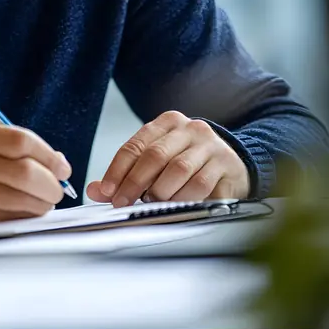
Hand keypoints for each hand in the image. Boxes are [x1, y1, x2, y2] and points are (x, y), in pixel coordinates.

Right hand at [0, 121, 71, 227]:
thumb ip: (25, 150)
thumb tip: (60, 165)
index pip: (22, 140)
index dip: (50, 157)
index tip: (63, 169)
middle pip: (26, 173)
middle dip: (50, 186)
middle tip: (56, 191)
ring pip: (22, 200)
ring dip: (41, 205)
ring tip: (42, 203)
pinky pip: (11, 220)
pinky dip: (26, 219)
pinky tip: (24, 214)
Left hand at [86, 111, 249, 206]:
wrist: (232, 163)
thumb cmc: (189, 161)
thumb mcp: (158, 160)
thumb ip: (127, 173)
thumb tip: (95, 190)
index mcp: (168, 122)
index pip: (136, 145)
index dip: (118, 170)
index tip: (107, 191)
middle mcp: (190, 129)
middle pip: (156, 156)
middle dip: (135, 183)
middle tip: (124, 203)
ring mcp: (211, 146)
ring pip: (178, 171)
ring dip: (161, 193)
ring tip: (153, 204)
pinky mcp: (227, 166)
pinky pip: (201, 186)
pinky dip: (184, 199)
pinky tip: (177, 206)